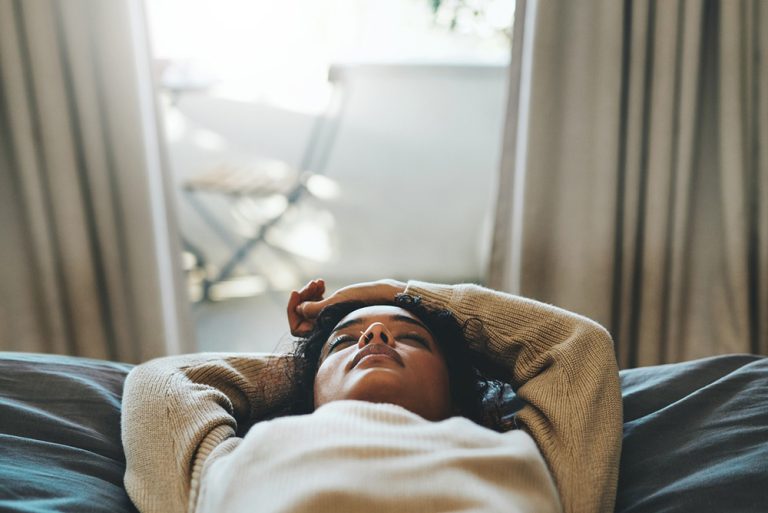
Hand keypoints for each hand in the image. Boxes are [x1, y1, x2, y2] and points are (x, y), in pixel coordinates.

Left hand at [287, 278, 406, 336]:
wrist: (386, 298)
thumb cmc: (365, 301)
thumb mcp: (338, 303)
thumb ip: (317, 309)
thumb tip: (299, 310)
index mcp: (324, 333)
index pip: (297, 328)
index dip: (292, 310)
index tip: (295, 292)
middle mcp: (325, 329)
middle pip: (302, 316)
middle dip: (303, 298)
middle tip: (314, 283)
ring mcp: (330, 320)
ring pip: (309, 309)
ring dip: (310, 293)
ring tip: (320, 282)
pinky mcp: (335, 311)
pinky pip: (318, 304)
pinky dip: (317, 293)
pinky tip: (322, 283)